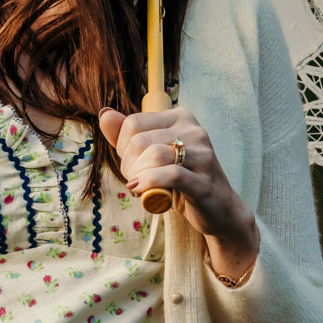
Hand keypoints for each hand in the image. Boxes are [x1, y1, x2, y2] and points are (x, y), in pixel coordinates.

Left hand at [97, 105, 259, 282]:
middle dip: (128, 165)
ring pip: (153, 155)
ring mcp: (203, 155)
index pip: (133, 123)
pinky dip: (149, 183)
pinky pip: (170, 175)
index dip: (121, 148)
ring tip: (139, 188)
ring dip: (137, 176)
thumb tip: (105, 113)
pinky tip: (141, 192)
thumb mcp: (151, 154)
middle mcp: (194, 130)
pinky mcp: (204, 181)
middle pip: (139, 140)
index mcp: (180, 117)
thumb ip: (127, 135)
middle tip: (135, 180)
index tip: (131, 165)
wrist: (218, 209)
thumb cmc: (181, 179)